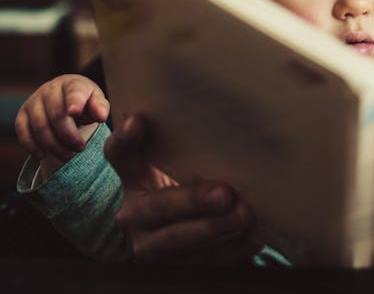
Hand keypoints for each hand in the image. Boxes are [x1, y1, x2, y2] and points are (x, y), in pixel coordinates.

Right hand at [14, 74, 109, 162]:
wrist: (64, 98)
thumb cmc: (84, 102)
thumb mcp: (96, 101)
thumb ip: (100, 107)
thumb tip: (101, 116)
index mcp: (71, 84)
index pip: (73, 92)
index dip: (74, 102)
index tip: (74, 112)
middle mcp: (50, 89)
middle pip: (56, 115)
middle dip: (69, 136)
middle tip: (80, 148)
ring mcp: (33, 101)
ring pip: (39, 126)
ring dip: (53, 145)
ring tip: (68, 156)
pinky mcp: (22, 114)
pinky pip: (22, 131)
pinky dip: (32, 146)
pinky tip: (43, 155)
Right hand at [104, 114, 260, 262]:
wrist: (176, 224)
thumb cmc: (180, 176)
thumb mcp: (172, 157)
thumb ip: (177, 138)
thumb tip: (203, 110)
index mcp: (130, 177)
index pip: (119, 155)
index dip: (126, 140)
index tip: (139, 120)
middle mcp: (134, 214)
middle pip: (156, 208)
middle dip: (191, 201)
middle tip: (224, 193)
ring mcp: (153, 244)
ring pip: (180, 240)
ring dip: (215, 229)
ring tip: (245, 215)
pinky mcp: (179, 264)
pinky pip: (205, 260)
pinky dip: (232, 249)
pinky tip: (254, 237)